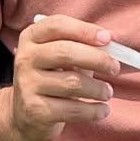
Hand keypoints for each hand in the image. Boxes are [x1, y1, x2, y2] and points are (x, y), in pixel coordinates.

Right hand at [10, 14, 121, 140]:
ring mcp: (27, 85)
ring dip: (98, 88)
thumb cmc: (52, 78)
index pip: (57, 25)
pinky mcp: (35, 111)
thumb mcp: (62, 57)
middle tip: (115, 68)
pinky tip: (102, 110)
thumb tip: (113, 42)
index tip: (107, 38)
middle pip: (65, 52)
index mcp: (32, 37)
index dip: (84, 30)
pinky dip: (94, 111)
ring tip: (107, 92)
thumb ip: (83, 46)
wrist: (24, 115)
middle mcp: (25, 58)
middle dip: (97, 59)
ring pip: (72, 83)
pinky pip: (73, 109)